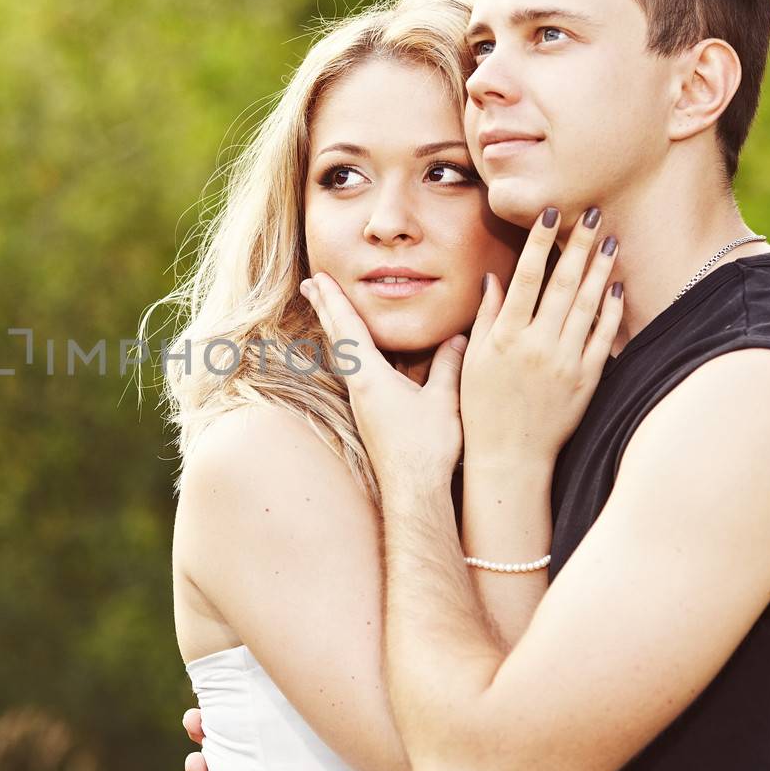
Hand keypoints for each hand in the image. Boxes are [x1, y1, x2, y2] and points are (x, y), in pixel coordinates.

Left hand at [300, 273, 467, 489]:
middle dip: (326, 307)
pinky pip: (358, 370)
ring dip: (337, 327)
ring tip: (329, 308)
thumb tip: (458, 336)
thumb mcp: (444, 400)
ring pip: (345, 354)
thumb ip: (449, 365)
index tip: (320, 278)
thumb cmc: (427, 448)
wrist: (413, 492)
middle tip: (311, 284)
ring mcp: (362, 402)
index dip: (335, 300)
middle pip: (338, 338)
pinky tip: (363, 351)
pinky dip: (354, 350)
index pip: (349, 329)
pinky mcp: (370, 414)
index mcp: (371, 378)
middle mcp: (359, 387)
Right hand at [462, 206, 623, 464]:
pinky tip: (617, 286)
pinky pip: (603, 337)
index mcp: (505, 337)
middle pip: (562, 284)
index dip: (540, 242)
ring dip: (600, 269)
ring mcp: (565, 362)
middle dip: (578, 245)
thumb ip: (487, 316)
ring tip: (609, 240)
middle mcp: (537, 345)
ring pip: (587, 305)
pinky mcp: (586, 379)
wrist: (509, 455)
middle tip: (592, 213)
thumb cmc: (483, 407)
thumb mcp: (474, 360)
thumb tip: (496, 277)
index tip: (551, 213)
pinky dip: (611, 310)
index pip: (526, 278)